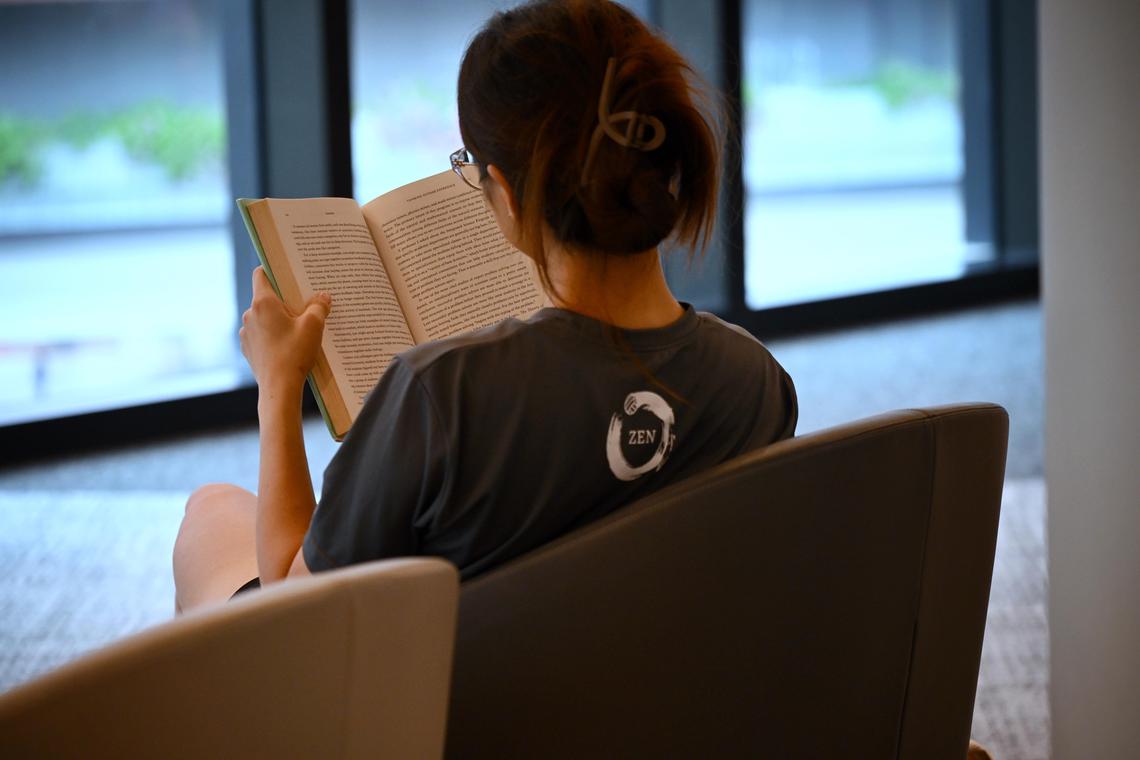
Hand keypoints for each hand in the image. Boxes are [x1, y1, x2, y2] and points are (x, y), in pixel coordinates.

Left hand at [239, 267, 330, 397]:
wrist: (279, 388)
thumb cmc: (294, 354)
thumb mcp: (314, 326)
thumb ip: (319, 306)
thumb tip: (323, 297)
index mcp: (263, 302)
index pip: (261, 274)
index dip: (272, 270)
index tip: (285, 273)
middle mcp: (250, 314)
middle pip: (266, 298)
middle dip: (284, 302)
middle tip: (303, 309)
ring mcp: (247, 333)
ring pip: (264, 318)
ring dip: (278, 321)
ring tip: (298, 332)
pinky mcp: (248, 349)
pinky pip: (261, 335)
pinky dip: (272, 337)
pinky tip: (288, 347)